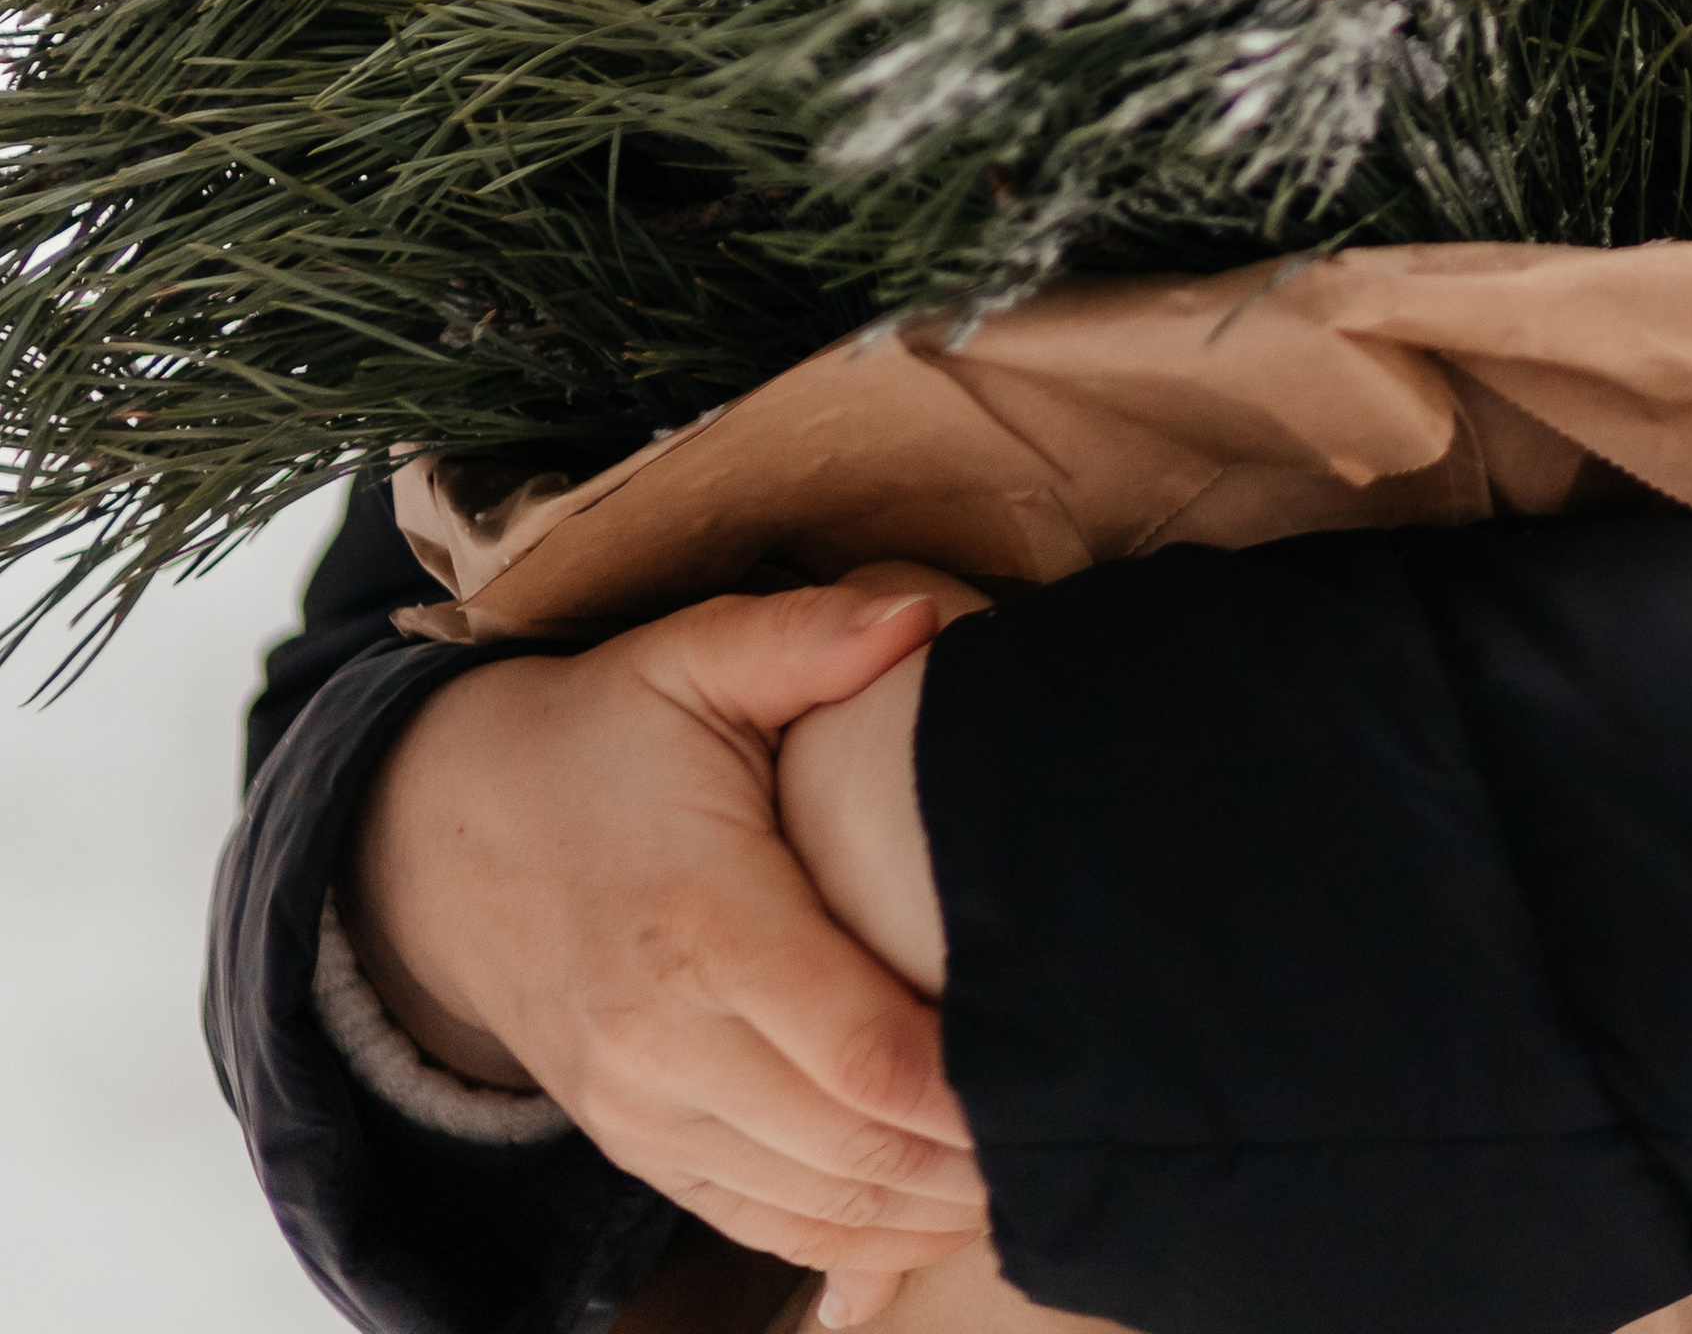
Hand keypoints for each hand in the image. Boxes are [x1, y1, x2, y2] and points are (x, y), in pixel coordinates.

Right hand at [343, 571, 989, 1322]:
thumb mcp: (692, 656)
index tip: (1055, 1068)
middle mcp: (665, 1040)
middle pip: (851, 1148)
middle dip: (970, 1159)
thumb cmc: (599, 737)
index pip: (862, 1051)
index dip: (967, 1086)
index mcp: (702, 922)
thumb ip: (809, 636)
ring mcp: (644, 1110)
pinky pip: (759, 1225)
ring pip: (813, 1208)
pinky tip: (932, 1214)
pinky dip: (855, 1242)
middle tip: (1075, 1126)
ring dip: (926, 1210)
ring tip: (1026, 1171)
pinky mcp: (637, 1146)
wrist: (445, 840)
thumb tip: (925, 619)